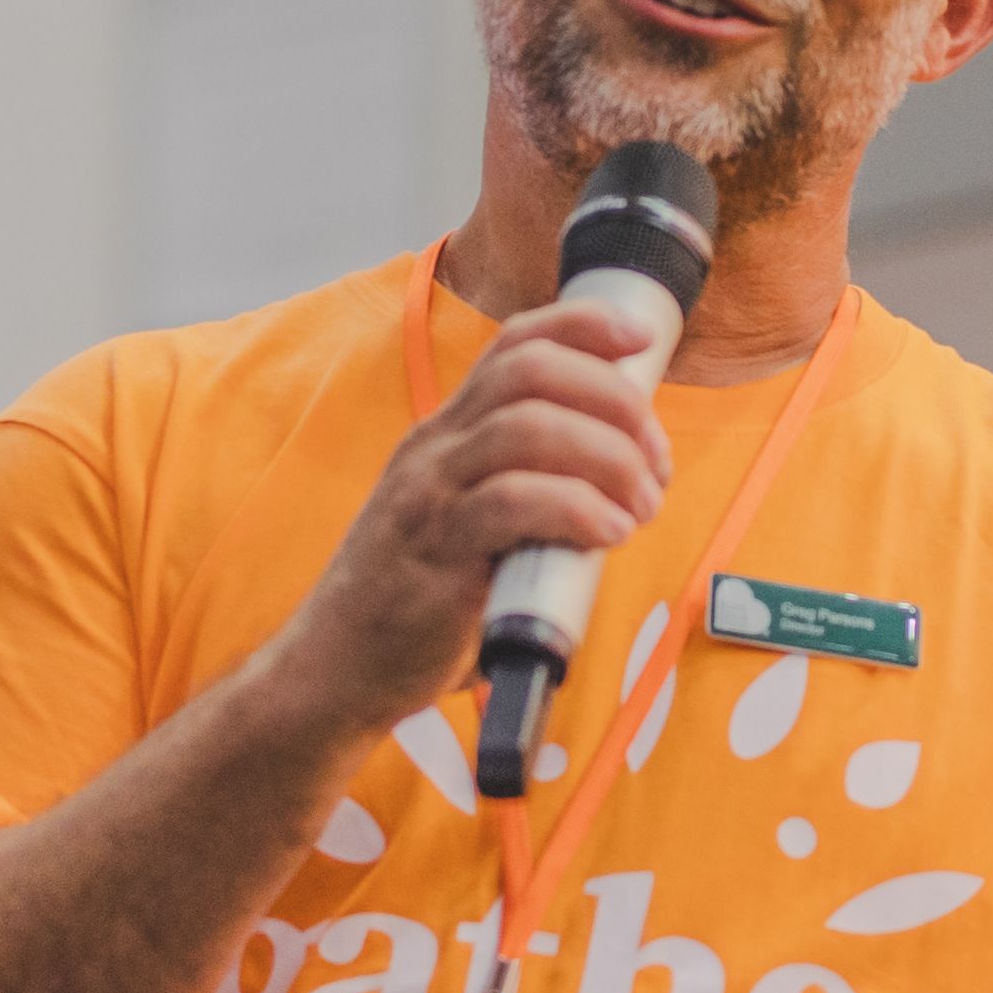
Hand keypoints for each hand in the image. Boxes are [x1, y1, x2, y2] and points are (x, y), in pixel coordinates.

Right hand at [257, 294, 676, 735]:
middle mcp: (436, 446)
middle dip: (614, 401)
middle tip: (655, 462)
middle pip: (532, 371)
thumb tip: (630, 473)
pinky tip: (608, 533)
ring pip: (528, 426)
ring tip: (640, 506)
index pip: (516, 344)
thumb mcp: (475, 519)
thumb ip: (533, 486)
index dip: (585, 327)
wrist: (337, 665)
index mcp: (450, 430)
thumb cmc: (423, 597)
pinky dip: (575, 508)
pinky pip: (512, 502)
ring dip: (607, 457)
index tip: (641, 341)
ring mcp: (429, 493)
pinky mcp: (434, 549)